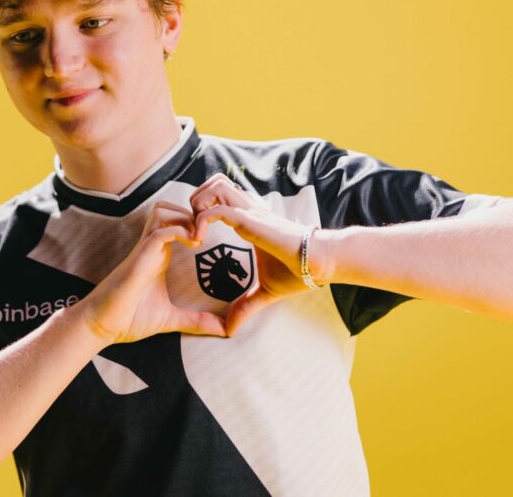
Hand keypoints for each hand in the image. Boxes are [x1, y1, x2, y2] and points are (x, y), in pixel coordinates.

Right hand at [78, 200, 228, 344]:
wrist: (101, 325)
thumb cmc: (129, 318)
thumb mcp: (171, 319)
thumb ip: (197, 321)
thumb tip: (225, 330)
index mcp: (158, 255)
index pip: (176, 222)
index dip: (195, 221)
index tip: (215, 237)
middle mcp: (151, 247)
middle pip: (169, 208)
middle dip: (192, 212)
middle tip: (209, 231)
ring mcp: (144, 249)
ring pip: (163, 211)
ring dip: (185, 217)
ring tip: (200, 237)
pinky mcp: (140, 257)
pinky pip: (160, 231)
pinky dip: (179, 231)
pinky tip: (194, 245)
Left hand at [190, 173, 330, 335]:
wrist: (321, 264)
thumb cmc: (298, 272)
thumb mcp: (264, 292)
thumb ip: (245, 306)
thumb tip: (230, 330)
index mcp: (248, 220)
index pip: (220, 196)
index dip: (202, 208)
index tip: (195, 236)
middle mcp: (247, 210)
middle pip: (215, 182)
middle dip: (196, 199)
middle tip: (192, 227)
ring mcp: (249, 213)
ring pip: (215, 186)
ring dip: (198, 204)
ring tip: (195, 230)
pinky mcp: (251, 221)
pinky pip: (217, 210)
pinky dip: (201, 220)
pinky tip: (199, 241)